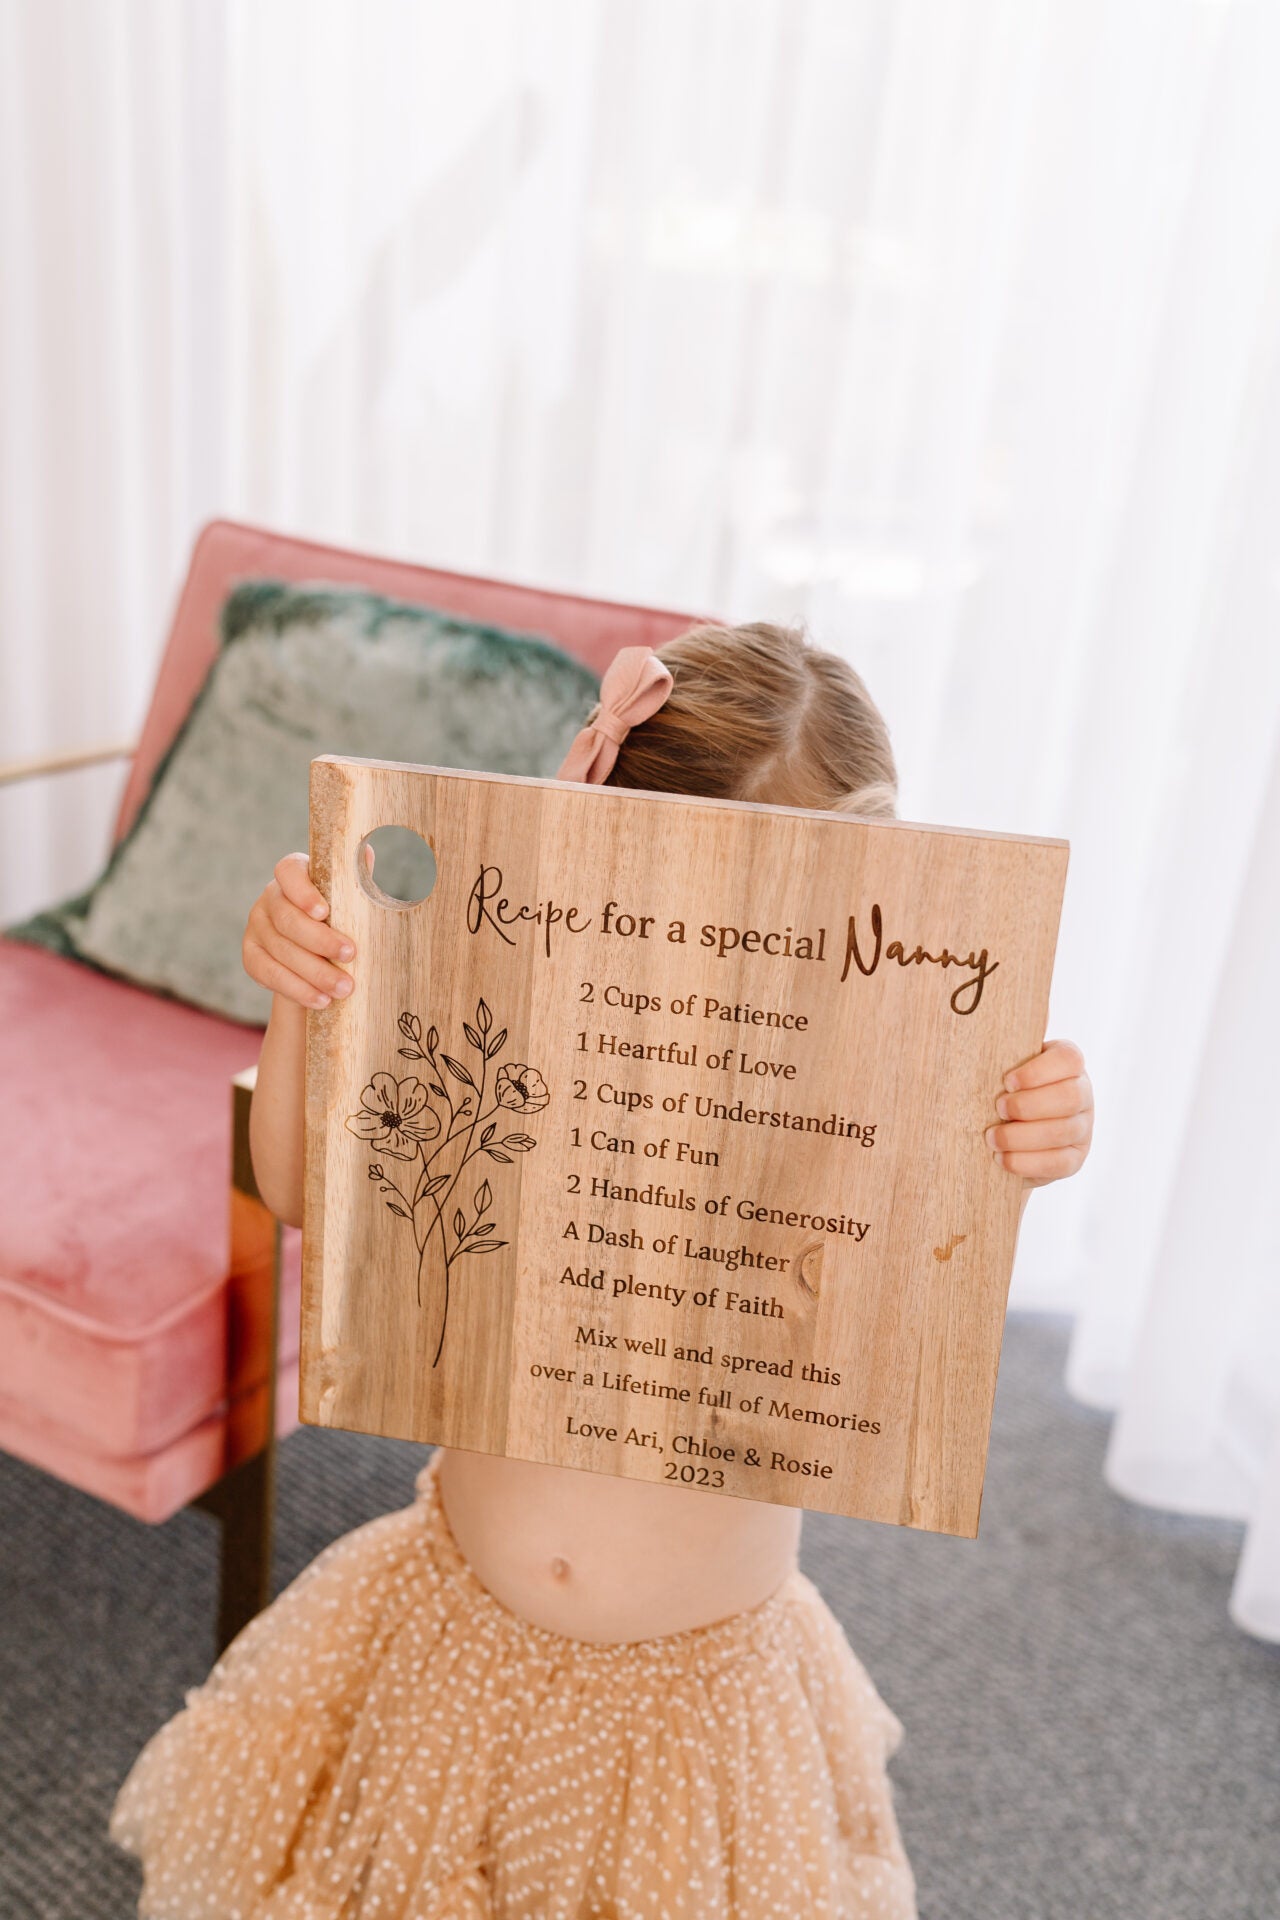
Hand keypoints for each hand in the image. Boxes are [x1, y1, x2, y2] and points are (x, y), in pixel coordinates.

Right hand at [242, 851, 357, 1008]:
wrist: (318, 958)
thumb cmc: (342, 919)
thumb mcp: (351, 899)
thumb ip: (357, 878)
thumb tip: (368, 853)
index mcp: (293, 875)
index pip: (288, 872)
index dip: (303, 891)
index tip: (324, 912)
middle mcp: (269, 898)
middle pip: (288, 919)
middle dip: (320, 940)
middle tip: (351, 954)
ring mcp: (256, 928)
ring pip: (282, 950)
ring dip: (315, 972)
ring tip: (345, 987)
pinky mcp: (251, 957)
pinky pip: (271, 974)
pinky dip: (298, 989)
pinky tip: (322, 999)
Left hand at [985, 1038, 1091, 1186]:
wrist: (1000, 1133)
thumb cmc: (997, 1088)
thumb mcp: (1002, 1062)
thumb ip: (1009, 1038)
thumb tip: (1006, 997)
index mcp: (1068, 1063)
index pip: (1069, 1059)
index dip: (1039, 1071)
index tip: (1007, 1081)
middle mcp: (1082, 1093)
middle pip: (1069, 1097)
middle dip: (1029, 1106)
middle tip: (997, 1109)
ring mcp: (1082, 1127)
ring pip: (1063, 1132)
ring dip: (1022, 1136)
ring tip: (991, 1137)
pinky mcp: (1074, 1158)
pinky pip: (1058, 1163)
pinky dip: (1026, 1162)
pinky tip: (1001, 1159)